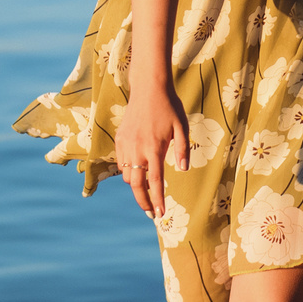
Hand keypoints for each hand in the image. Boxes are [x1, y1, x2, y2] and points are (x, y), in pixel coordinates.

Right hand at [115, 75, 189, 218]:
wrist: (148, 87)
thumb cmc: (169, 106)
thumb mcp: (181, 127)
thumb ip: (182, 149)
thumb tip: (183, 170)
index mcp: (154, 148)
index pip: (155, 182)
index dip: (157, 200)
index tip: (159, 214)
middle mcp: (137, 149)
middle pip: (135, 185)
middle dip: (142, 202)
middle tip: (150, 213)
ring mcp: (126, 144)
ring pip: (126, 174)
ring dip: (135, 184)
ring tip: (147, 187)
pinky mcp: (119, 138)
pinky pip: (121, 162)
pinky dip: (128, 170)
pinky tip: (138, 168)